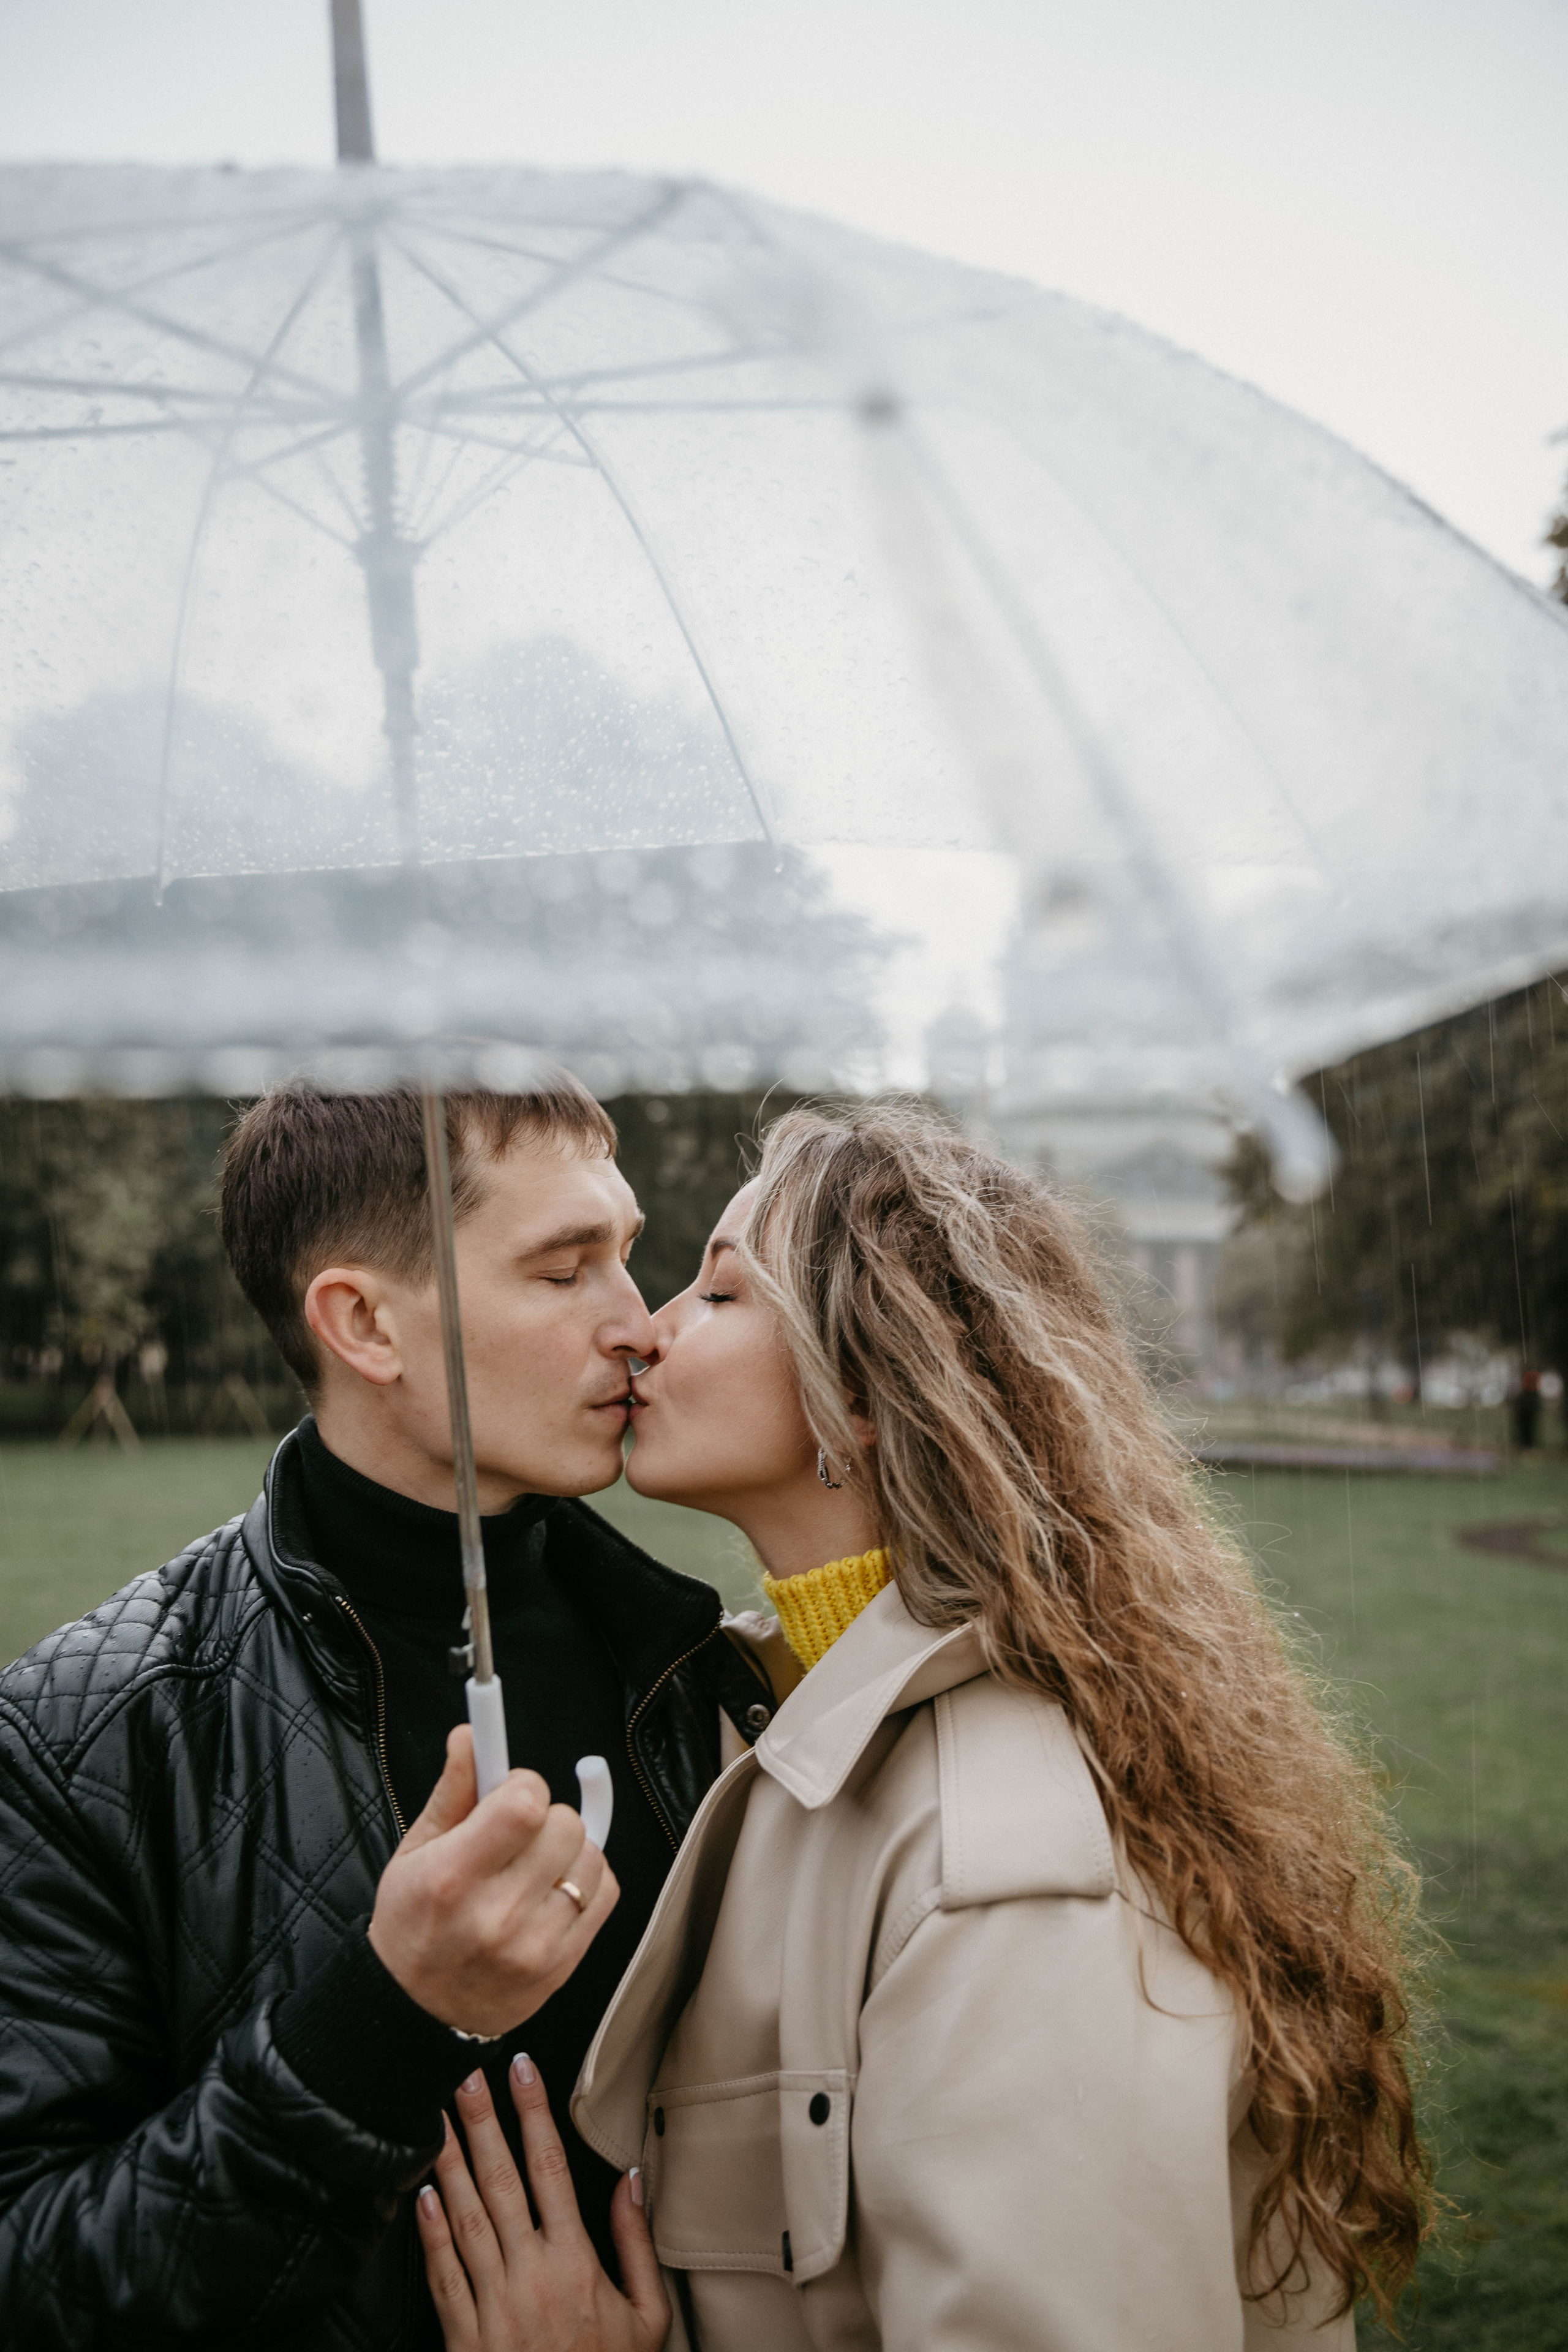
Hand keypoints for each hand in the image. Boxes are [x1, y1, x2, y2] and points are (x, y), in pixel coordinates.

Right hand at [369, 1725, 618, 2037]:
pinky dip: (586, 1879)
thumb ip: (452, 1791)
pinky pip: (606, 1892)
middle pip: (564, 1825)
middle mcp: (497, 1914)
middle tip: (517, 1834)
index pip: (524, 1804)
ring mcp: (535, 1945)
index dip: (524, 1784)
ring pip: (592, 1855)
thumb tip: (471, 1734)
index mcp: (452, 1878)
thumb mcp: (414, 1853)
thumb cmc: (412, 1924)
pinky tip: (553, 1887)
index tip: (510, 1792)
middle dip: (544, 1815)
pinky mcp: (563, 1966)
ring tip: (533, 1864)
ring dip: (569, 1848)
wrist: (417, 2013)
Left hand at [417, 2053, 670, 2351]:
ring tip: (434, 2114)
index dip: (534, 2115)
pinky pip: (442, 2277)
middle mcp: (531, 2276)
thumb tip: (632, 2179)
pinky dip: (430, 2233)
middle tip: (463, 2071)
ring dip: (448, 2161)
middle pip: (501, 2181)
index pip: (551, 2169)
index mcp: (576, 2264)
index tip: (523, 2070)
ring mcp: (494, 2306)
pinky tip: (420, 2194)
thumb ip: (637, 2244)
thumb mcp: (648, 2318)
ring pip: (465, 2218)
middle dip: (481, 2121)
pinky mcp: (464, 2338)